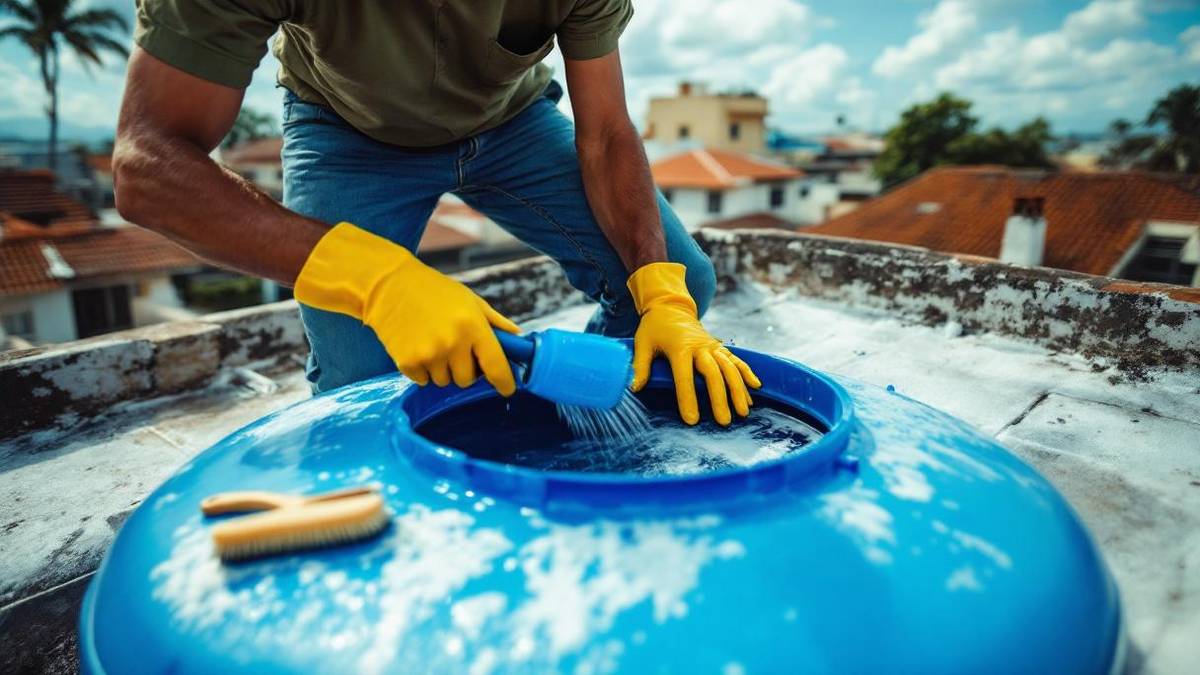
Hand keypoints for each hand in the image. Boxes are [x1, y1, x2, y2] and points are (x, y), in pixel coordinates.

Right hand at [295, 222, 518, 393]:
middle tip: (454, 349)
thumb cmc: (434, 291)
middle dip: (464, 369)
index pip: (496, 365)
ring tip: (432, 342)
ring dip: (441, 369)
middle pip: (467, 380)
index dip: (504, 382)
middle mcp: (453, 343)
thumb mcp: (470, 300)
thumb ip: (496, 322)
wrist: (389, 286)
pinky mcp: (407, 362)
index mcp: (473, 326)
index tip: (507, 389)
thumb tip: (518, 339)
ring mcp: (429, 354)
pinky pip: (423, 381)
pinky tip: (417, 346)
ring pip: (444, 381)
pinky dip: (422, 370)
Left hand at [627, 263, 760, 424]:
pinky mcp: (719, 346)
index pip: (684, 376)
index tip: (692, 420)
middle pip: (713, 374)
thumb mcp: (642, 344)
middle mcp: (700, 346)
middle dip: (720, 398)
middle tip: (724, 421)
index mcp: (679, 348)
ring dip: (738, 389)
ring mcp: (712, 346)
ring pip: (729, 368)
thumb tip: (634, 389)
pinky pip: (736, 359)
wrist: (670, 307)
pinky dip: (747, 372)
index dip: (688, 398)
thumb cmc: (654, 328)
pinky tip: (756, 387)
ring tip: (744, 412)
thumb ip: (640, 367)